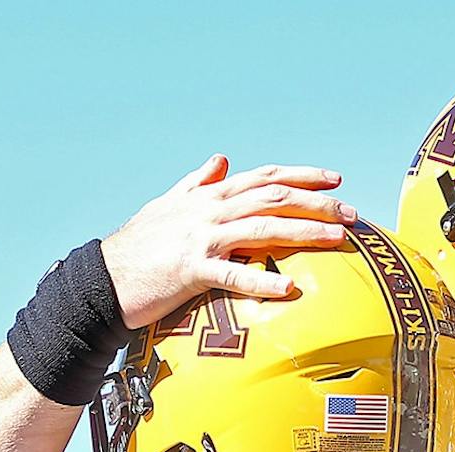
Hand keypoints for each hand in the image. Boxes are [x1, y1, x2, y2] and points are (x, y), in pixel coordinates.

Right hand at [101, 155, 356, 328]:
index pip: (263, 177)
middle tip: (352, 214)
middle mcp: (209, 211)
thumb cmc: (137, 247)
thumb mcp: (167, 205)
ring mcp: (201, 239)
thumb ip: (197, 182)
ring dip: (305, 232)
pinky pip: (233, 275)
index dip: (302, 175)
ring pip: (263, 228)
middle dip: (318, 204)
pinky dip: (262, 281)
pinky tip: (289, 288)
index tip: (334, 180)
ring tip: (338, 239)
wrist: (101, 279)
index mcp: (208, 196)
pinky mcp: (190, 271)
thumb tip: (220, 159)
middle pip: (273, 198)